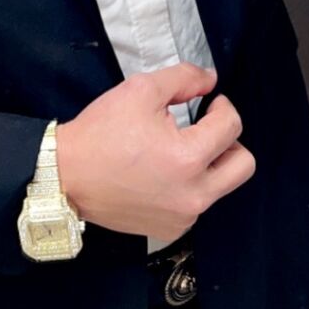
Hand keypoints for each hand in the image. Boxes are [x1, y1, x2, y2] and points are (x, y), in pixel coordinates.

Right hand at [55, 62, 253, 244]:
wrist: (65, 177)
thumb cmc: (101, 133)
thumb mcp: (141, 90)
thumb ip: (184, 78)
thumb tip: (211, 80)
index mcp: (189, 158)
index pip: (232, 127)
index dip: (222, 106)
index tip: (208, 102)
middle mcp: (194, 195)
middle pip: (243, 165)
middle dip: (229, 142)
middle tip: (205, 130)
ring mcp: (183, 217)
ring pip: (221, 186)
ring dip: (209, 165)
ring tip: (177, 152)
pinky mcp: (170, 230)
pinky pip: (197, 205)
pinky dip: (189, 187)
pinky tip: (161, 175)